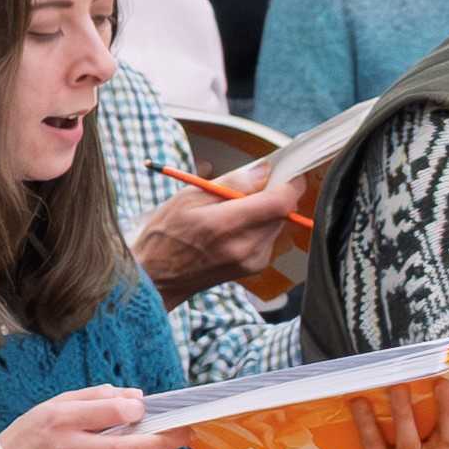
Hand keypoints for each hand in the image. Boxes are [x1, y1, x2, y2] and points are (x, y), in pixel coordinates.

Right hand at [0, 384, 184, 448]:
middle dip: (160, 440)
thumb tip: (135, 398)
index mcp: (60, 420)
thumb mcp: (54, 404)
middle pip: (123, 448)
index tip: (147, 407)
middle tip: (184, 431)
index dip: (132, 410)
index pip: (105, 412)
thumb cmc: (31, 434)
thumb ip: (95, 398)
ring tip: (175, 443)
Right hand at [134, 174, 311, 301]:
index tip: (286, 173)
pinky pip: (269, 237)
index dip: (291, 184)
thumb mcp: (189, 196)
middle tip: (248, 190)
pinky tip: (233, 230)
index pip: (281, 202)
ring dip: (264, 212)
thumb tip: (264, 170)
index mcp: (227, 225)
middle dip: (272, 195)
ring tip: (233, 212)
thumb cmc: (166, 234)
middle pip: (283, 211)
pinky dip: (259, 227)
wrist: (157, 278)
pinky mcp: (254, 267)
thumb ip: (231, 182)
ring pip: (278, 223)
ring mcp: (252, 260)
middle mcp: (246, 246)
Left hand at [318, 381, 448, 448]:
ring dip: (404, 413)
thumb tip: (423, 367)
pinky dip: (366, 423)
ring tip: (398, 386)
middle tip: (445, 382)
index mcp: (441, 445)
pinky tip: (360, 402)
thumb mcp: (411, 434)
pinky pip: (374, 446)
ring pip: (410, 442)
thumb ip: (420, 409)